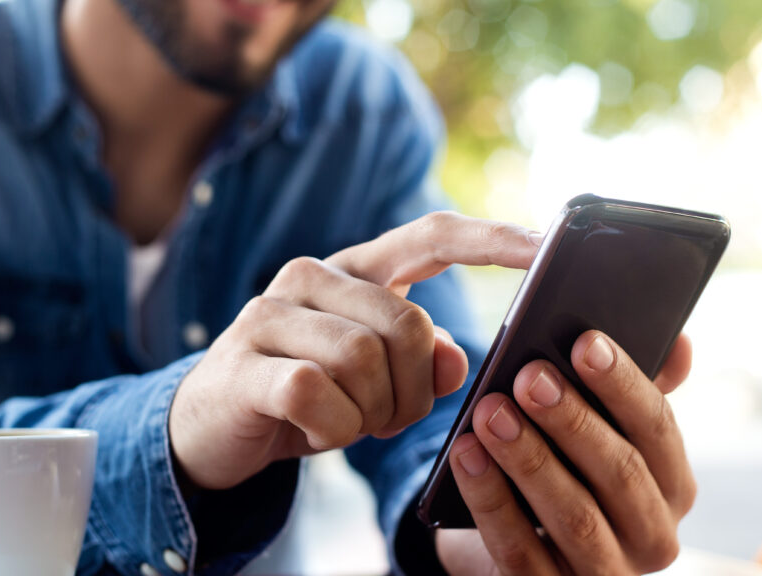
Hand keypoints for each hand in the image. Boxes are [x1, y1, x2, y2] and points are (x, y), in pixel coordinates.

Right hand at [169, 212, 542, 489]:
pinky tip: (315, 431)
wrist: (213, 428)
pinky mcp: (244, 360)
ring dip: (371, 414)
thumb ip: (425, 363)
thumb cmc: (309, 397)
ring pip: (364, 360)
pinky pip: (317, 393)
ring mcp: (271, 313)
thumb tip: (460, 359)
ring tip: (349, 424)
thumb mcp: (378, 383)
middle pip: (409, 324)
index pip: (432, 237)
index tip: (548, 243)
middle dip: (414, 391)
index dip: (492, 238)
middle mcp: (312, 275)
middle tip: (389, 418)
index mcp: (356, 271)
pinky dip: (332, 429)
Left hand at [437, 331, 694, 574]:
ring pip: (574, 516)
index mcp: (673, 486)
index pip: (658, 428)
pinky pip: (519, 552)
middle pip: (620, 473)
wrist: (515, 548)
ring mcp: (606, 574)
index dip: (623, 383)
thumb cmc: (565, 472)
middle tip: (528, 375)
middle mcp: (653, 536)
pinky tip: (466, 456)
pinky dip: (490, 500)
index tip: (585, 343)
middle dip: (572, 420)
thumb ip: (632, 391)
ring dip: (529, 458)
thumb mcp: (599, 433)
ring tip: (490, 412)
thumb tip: (679, 343)